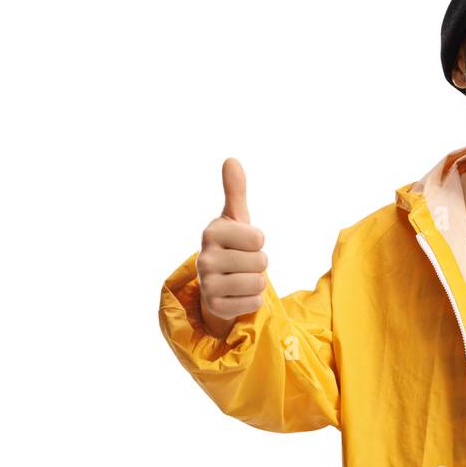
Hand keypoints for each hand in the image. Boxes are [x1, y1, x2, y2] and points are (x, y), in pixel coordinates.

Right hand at [197, 158, 268, 335]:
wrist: (218, 285)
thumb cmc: (232, 246)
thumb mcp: (236, 219)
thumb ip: (236, 191)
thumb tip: (231, 159)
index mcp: (212, 232)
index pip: (258, 239)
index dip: (258, 243)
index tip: (244, 244)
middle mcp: (204, 257)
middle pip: (261, 261)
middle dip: (259, 264)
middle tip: (243, 264)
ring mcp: (207, 284)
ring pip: (258, 283)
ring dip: (257, 283)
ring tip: (241, 279)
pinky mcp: (215, 307)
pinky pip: (254, 303)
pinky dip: (252, 301)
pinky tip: (237, 296)